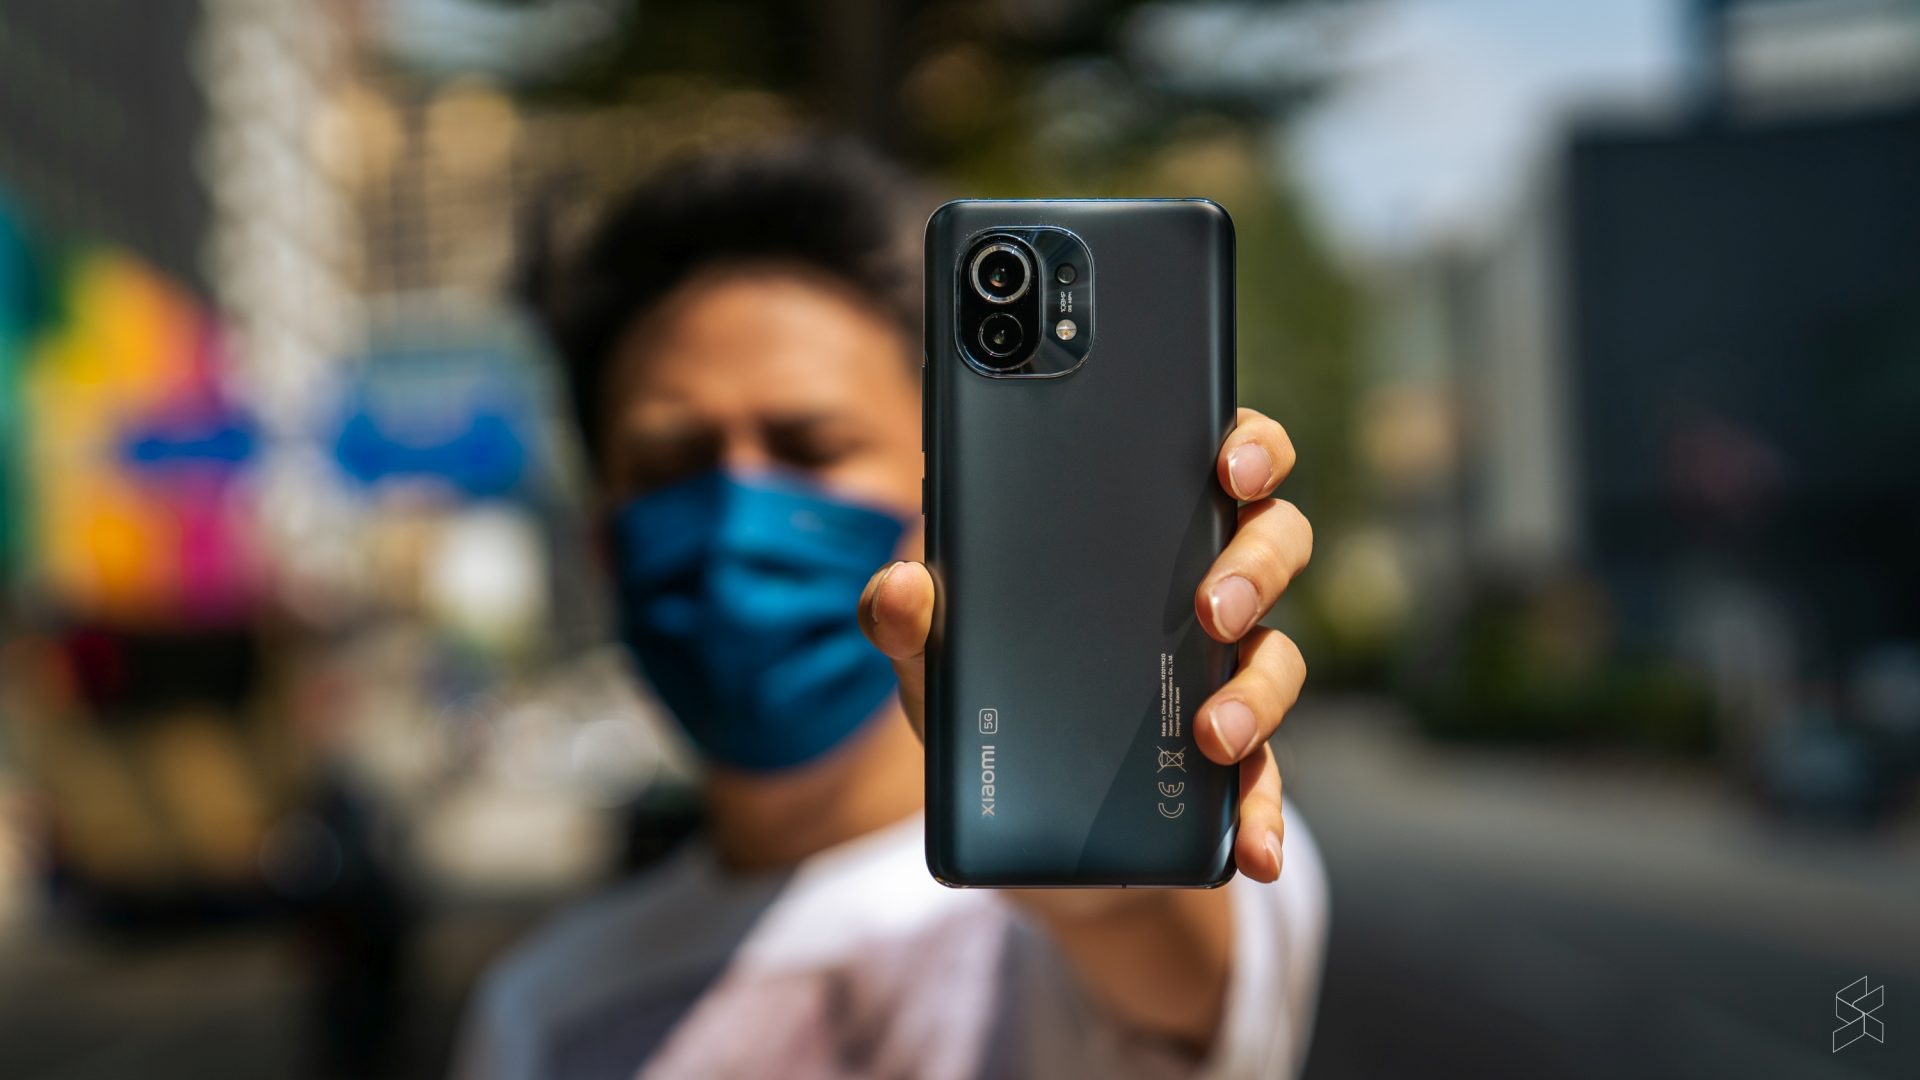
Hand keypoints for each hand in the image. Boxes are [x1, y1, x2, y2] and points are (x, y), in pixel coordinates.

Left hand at [859, 407, 1309, 882]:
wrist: (1004, 811)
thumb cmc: (979, 690)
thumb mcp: (933, 652)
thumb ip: (908, 614)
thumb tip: (902, 586)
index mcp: (1141, 528)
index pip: (1222, 457)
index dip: (1248, 445)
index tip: (1230, 464)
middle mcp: (1201, 586)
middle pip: (1275, 541)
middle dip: (1257, 567)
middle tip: (1213, 605)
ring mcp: (1221, 674)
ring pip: (1279, 656)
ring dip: (1260, 692)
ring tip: (1214, 733)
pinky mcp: (1225, 760)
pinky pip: (1265, 779)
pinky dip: (1267, 817)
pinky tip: (1254, 853)